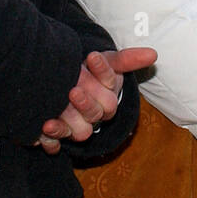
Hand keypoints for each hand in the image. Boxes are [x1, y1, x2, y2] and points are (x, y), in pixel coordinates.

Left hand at [35, 48, 156, 153]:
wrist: (69, 83)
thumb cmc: (90, 72)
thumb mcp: (106, 61)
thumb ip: (126, 59)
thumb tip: (153, 54)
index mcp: (108, 94)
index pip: (110, 84)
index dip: (101, 71)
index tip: (92, 56)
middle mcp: (95, 113)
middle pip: (96, 113)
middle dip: (85, 103)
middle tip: (73, 90)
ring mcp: (77, 125)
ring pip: (80, 132)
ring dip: (67, 124)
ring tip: (54, 114)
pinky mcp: (59, 136)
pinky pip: (56, 144)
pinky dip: (50, 139)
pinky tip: (43, 128)